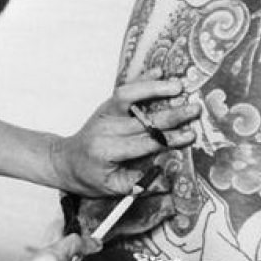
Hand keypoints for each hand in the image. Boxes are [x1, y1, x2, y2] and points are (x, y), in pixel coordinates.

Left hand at [50, 70, 200, 195]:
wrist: (66, 161)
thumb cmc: (90, 177)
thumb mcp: (112, 189)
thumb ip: (139, 185)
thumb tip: (169, 182)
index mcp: (108, 151)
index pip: (143, 143)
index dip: (168, 139)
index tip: (190, 135)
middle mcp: (106, 129)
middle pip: (143, 119)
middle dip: (171, 114)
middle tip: (194, 109)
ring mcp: (105, 114)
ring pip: (130, 96)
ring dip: (155, 89)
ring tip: (178, 86)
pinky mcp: (107, 105)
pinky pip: (125, 90)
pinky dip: (142, 79)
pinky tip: (159, 72)